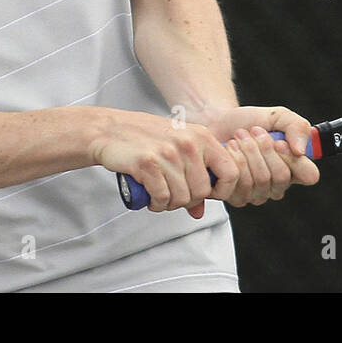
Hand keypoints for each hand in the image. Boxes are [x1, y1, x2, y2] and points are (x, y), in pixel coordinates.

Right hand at [90, 110, 237, 219]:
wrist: (110, 130)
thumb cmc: (145, 139)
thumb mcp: (177, 149)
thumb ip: (194, 176)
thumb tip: (200, 212)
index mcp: (202, 136)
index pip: (231, 171)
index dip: (223, 190)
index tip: (207, 195)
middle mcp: (188, 143)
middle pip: (202, 191)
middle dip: (188, 201)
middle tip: (173, 196)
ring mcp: (169, 153)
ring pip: (182, 198)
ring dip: (170, 204)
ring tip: (160, 196)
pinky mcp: (148, 163)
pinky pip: (162, 197)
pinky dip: (157, 203)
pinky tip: (151, 197)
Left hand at [196, 105, 320, 206]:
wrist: (217, 122)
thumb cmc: (248, 121)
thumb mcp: (277, 115)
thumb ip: (296, 126)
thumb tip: (301, 151)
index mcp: (294, 166)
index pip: (309, 175)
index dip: (296, 161)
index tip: (280, 143)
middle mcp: (277, 184)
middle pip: (281, 177)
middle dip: (265, 149)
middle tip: (254, 131)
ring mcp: (257, 193)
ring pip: (260, 180)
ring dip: (248, 152)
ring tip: (239, 136)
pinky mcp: (237, 196)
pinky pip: (240, 184)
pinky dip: (234, 160)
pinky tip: (230, 150)